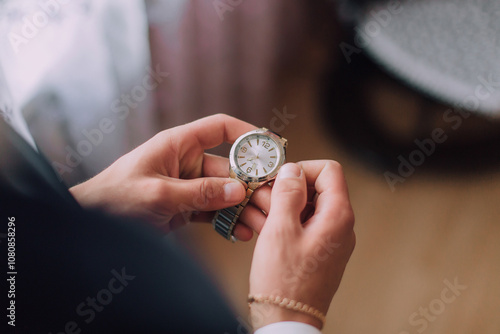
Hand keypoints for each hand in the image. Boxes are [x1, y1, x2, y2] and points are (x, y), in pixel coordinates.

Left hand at [70, 114, 264, 239]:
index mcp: (178, 145)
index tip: (270, 147)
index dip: (246, 133)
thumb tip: (238, 190)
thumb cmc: (113, 199)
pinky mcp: (183, 207)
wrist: (89, 224)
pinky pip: (212, 211)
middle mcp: (186, 162)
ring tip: (261, 224)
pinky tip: (241, 232)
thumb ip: (199, 192)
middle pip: (229, 168)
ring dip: (243, 207)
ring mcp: (186, 186)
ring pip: (224, 193)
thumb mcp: (158, 194)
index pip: (219, 128)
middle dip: (251, 186)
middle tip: (271, 202)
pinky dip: (227, 221)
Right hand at [249, 161, 355, 328]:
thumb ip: (288, 193)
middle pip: (318, 187)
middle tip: (263, 196)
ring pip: (307, 206)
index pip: (329, 170)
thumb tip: (292, 169)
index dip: (302, 169)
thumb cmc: (285, 282)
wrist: (287, 320)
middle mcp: (339, 225)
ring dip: (282, 204)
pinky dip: (285, 220)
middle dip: (288, 187)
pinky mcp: (318, 250)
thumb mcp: (280, 229)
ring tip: (258, 213)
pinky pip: (304, 224)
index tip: (279, 179)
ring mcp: (329, 239)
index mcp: (337, 216)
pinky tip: (263, 227)